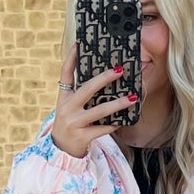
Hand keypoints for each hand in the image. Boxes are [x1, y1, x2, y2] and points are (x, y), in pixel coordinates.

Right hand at [51, 44, 137, 158]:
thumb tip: (103, 80)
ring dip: (118, 104)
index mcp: (63, 98)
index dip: (71, 58)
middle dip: (104, 79)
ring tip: (132, 98)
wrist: (61, 149)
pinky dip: (115, 124)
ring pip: (100, 111)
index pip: (65, 74)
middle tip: (119, 70)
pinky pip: (103, 128)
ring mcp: (74, 123)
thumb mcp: (69, 107)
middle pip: (87, 89)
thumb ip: (80, 94)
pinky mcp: (82, 136)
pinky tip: (124, 120)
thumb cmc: (70, 123)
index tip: (79, 44)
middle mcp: (67, 108)